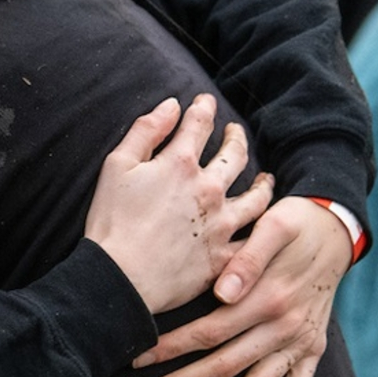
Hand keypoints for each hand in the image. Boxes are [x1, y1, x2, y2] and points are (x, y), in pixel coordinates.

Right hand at [84, 95, 268, 313]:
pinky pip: (255, 240)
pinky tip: (266, 225)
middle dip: (236, 137)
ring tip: (264, 177)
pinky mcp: (225, 255)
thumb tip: (170, 106)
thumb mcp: (116, 166)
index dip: (203, 108)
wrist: (120, 276)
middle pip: (234, 155)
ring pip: (257, 197)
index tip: (205, 100)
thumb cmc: (111, 221)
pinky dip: (264, 231)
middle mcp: (209, 189)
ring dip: (263, 182)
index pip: (199, 125)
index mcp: (179, 164)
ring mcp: (222, 223)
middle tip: (234, 131)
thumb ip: (145, 131)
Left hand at [132, 195, 350, 376]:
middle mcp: (284, 327)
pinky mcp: (312, 351)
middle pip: (224, 366)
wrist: (335, 230)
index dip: (170, 348)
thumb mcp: (274, 227)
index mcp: (268, 298)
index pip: (208, 332)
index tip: (135, 360)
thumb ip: (247, 259)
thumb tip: (222, 292)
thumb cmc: (293, 224)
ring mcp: (300, 343)